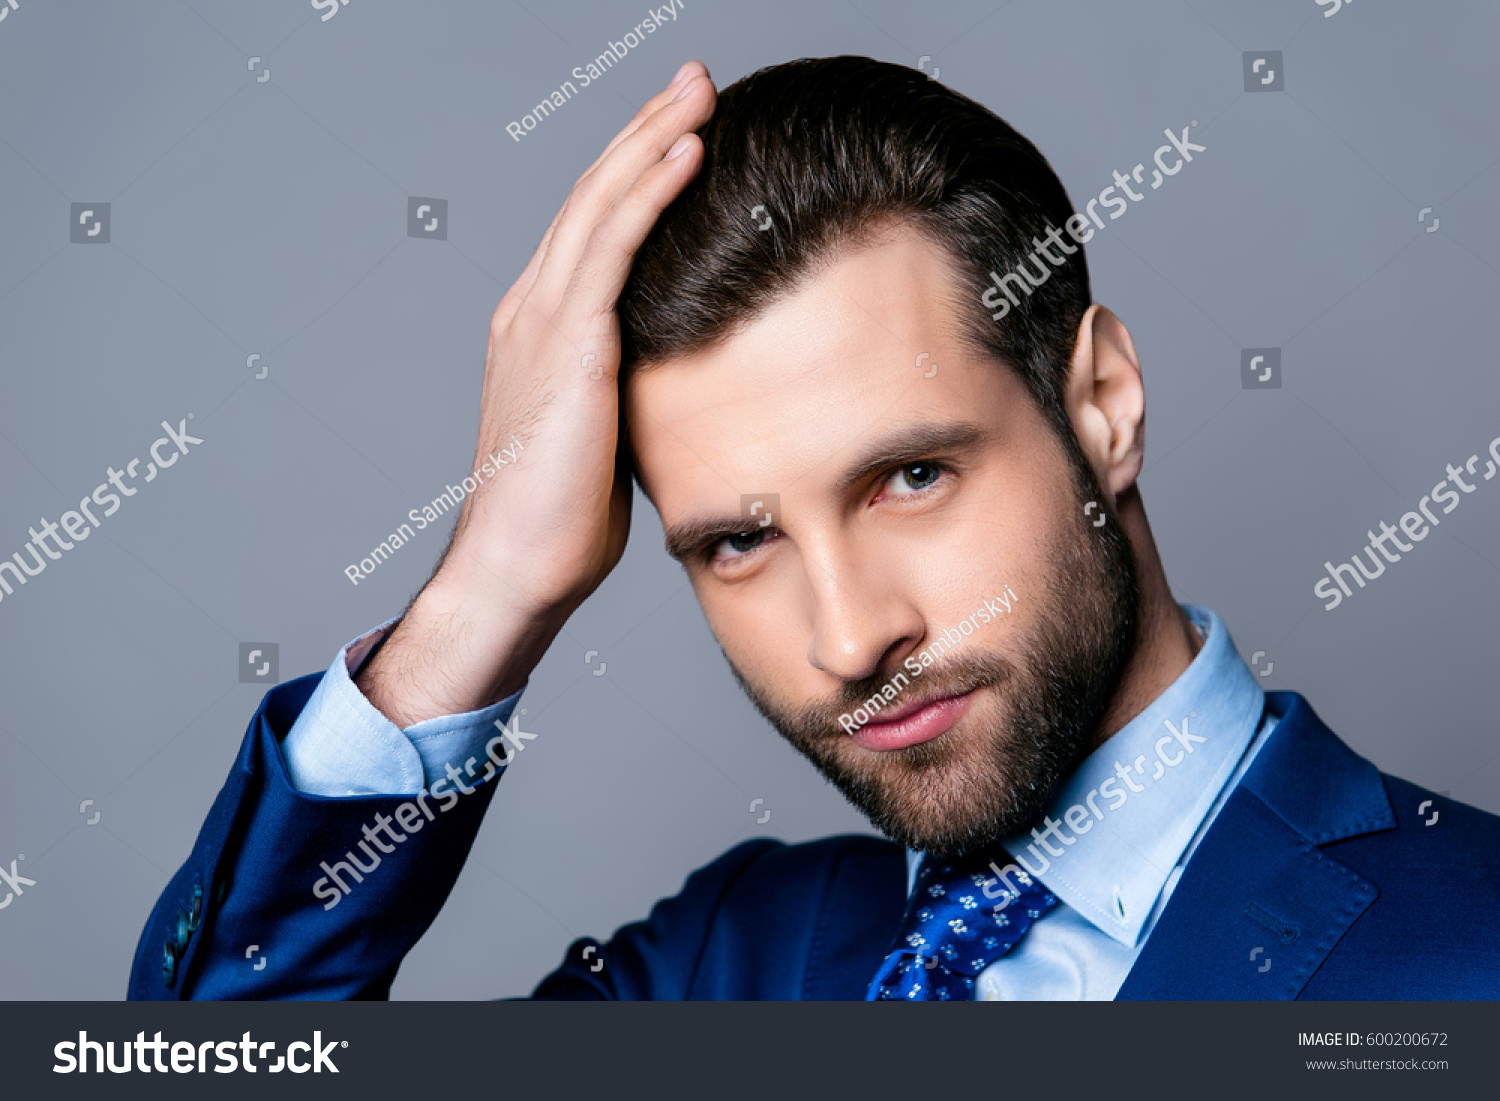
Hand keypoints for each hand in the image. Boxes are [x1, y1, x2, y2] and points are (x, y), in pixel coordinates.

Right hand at [357, 61, 716, 726]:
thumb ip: (627, 390)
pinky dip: (650, 191)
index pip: (591, 229)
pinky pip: (613, 247)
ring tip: (699, 88)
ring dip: (653, 137)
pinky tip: (688, 150)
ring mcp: (543, 320)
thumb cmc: (561, 520)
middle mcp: (532, 309)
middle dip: (644, 129)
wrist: (518, 565)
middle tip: (693, 79)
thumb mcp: (602, 435)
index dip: (634, 173)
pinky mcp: (569, 344)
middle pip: (593, 195)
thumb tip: (676, 385)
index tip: (681, 130)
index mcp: (538, 329)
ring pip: (601, 203)